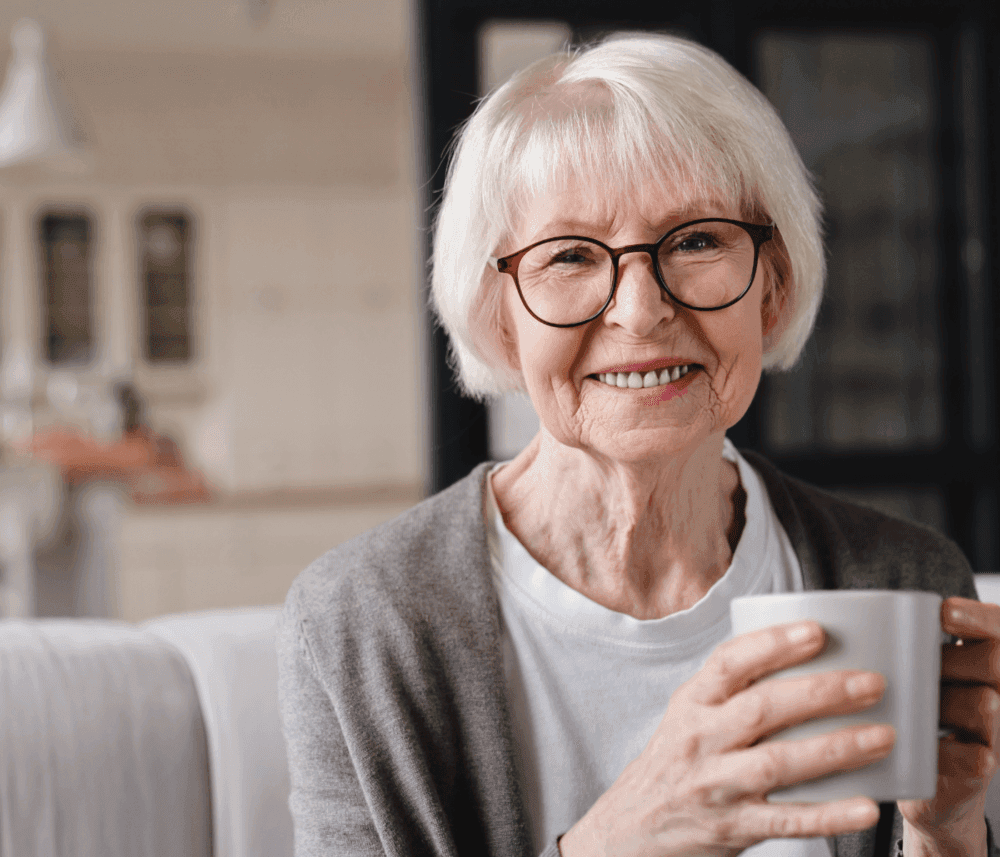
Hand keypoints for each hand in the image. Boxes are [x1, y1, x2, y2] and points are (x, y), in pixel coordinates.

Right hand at [559, 621, 894, 856]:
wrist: (631, 830)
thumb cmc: (674, 764)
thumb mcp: (688, 718)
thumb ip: (731, 693)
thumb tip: (805, 659)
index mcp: (690, 704)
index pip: (728, 663)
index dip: (772, 644)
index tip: (817, 631)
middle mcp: (700, 740)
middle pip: (762, 708)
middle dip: (822, 693)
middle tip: (872, 682)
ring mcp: (716, 786)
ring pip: (779, 762)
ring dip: (836, 748)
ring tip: (883, 735)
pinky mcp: (732, 828)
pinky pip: (787, 820)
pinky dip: (829, 815)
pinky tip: (867, 805)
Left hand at [897, 596, 999, 855]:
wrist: (917, 777)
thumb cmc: (905, 709)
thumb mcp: (903, 673)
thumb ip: (893, 648)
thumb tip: (839, 614)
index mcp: (981, 660)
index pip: (997, 627)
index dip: (979, 618)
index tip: (943, 612)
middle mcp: (998, 690)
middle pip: (991, 660)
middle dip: (950, 659)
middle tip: (917, 666)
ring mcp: (995, 732)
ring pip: (985, 703)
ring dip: (944, 703)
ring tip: (912, 707)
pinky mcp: (981, 769)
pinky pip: (973, 756)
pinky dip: (940, 750)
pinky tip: (916, 746)